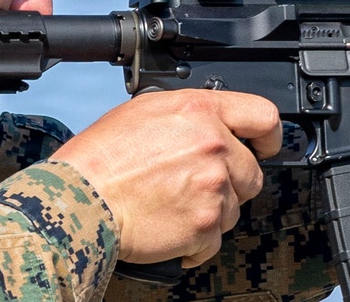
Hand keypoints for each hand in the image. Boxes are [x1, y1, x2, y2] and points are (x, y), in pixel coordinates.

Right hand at [49, 89, 281, 267]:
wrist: (81, 199)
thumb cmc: (102, 156)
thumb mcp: (147, 109)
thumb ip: (191, 113)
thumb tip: (212, 123)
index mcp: (200, 112)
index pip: (263, 116)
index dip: (268, 136)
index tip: (264, 146)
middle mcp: (213, 146)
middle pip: (251, 172)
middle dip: (229, 181)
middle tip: (193, 183)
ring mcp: (212, 188)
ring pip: (234, 208)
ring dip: (210, 211)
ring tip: (172, 203)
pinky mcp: (205, 227)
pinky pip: (215, 240)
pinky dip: (195, 241)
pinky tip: (169, 225)